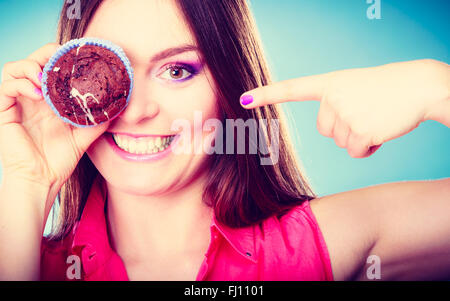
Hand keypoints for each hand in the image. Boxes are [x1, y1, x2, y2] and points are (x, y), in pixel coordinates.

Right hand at [0, 44, 108, 211]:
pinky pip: (6, 87)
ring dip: (31, 66)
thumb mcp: (84, 136)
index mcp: (50, 100)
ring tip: (46, 78)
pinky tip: (38, 94)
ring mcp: (18, 104)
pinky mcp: (4, 112)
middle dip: (46, 53)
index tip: (77, 55)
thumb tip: (118, 106)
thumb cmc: (60, 160)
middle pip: (33, 61)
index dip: (61, 56)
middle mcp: (33, 98)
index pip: (51, 67)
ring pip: (14, 68)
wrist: (42, 180)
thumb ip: (98, 120)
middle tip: (61, 59)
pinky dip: (21, 84)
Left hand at [240, 59, 448, 157]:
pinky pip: (355, 152)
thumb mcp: (355, 88)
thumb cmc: (388, 89)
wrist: (418, 86)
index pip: (292, 89)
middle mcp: (332, 98)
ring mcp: (344, 114)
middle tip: (366, 113)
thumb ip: (336, 105)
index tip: (244, 99)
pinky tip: (380, 131)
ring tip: (376, 119)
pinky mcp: (358, 131)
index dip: (267, 95)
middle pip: (325, 130)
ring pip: (340, 142)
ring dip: (358, 137)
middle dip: (344, 128)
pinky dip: (368, 148)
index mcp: (330, 83)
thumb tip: (333, 134)